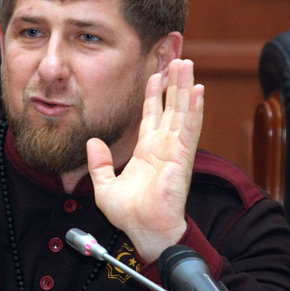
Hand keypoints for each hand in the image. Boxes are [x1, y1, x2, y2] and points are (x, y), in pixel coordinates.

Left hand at [87, 59, 203, 261]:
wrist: (143, 231)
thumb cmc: (129, 214)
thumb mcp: (104, 186)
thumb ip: (98, 163)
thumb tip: (92, 142)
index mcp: (147, 151)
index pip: (152, 115)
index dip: (154, 94)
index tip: (154, 74)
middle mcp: (163, 146)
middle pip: (170, 107)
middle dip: (173, 83)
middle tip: (177, 59)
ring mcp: (174, 150)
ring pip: (181, 111)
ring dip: (184, 87)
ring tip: (186, 64)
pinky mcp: (182, 157)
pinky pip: (189, 128)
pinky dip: (194, 108)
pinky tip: (197, 90)